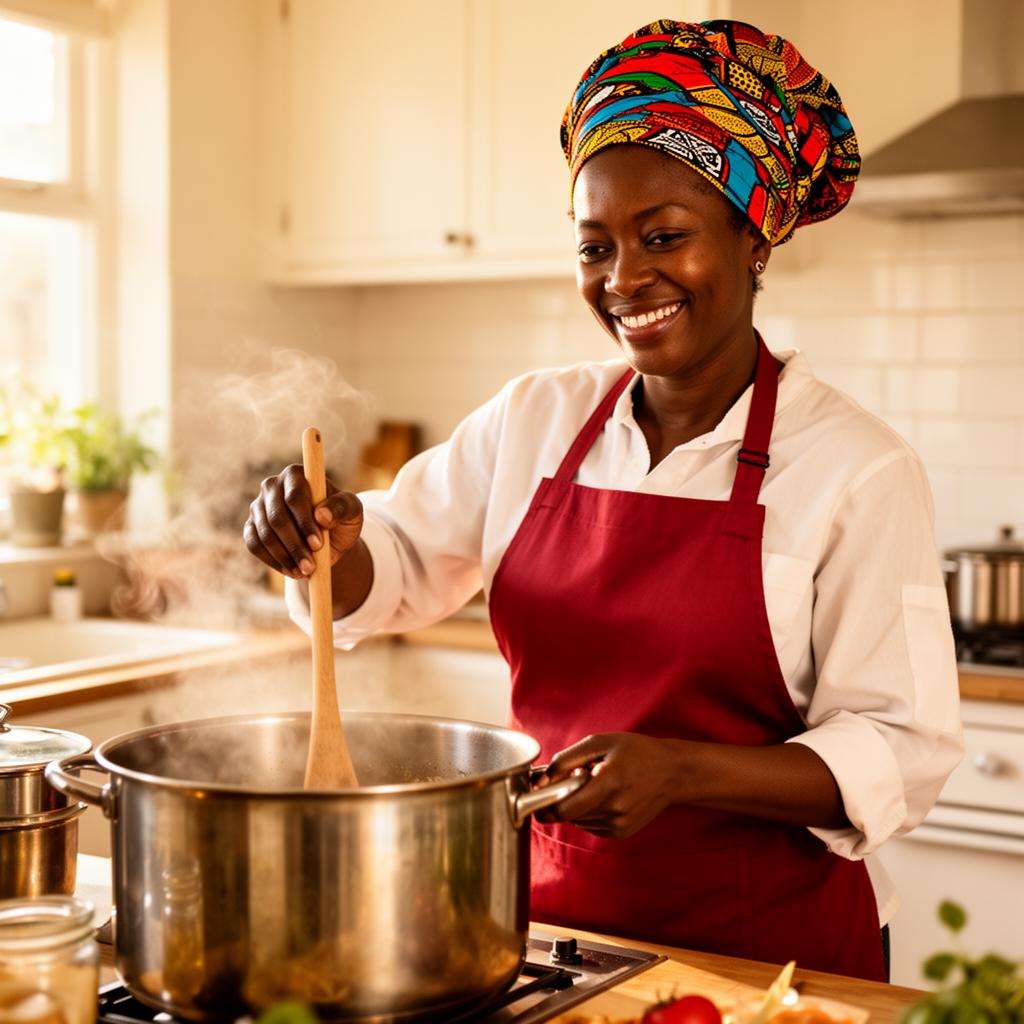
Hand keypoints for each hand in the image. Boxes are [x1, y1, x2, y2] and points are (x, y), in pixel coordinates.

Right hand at [243, 464, 363, 578]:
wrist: (327, 538)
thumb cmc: (341, 518)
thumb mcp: (352, 511)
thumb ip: (342, 507)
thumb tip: (322, 515)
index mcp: (296, 475)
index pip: (295, 496)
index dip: (304, 522)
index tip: (318, 544)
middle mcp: (272, 486)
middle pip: (277, 517)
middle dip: (294, 545)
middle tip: (310, 566)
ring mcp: (258, 506)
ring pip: (264, 534)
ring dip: (284, 557)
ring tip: (304, 571)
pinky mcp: (251, 526)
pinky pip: (254, 545)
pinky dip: (272, 561)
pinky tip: (290, 570)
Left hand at [535, 732, 681, 838]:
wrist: (671, 772)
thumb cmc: (634, 751)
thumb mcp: (598, 743)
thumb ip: (564, 761)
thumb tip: (540, 782)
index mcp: (609, 782)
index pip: (563, 808)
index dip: (544, 804)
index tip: (535, 795)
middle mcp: (615, 809)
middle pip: (568, 814)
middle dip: (562, 797)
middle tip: (575, 776)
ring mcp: (619, 824)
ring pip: (577, 820)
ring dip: (576, 804)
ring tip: (595, 783)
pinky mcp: (621, 833)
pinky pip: (589, 825)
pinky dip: (588, 812)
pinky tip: (604, 795)